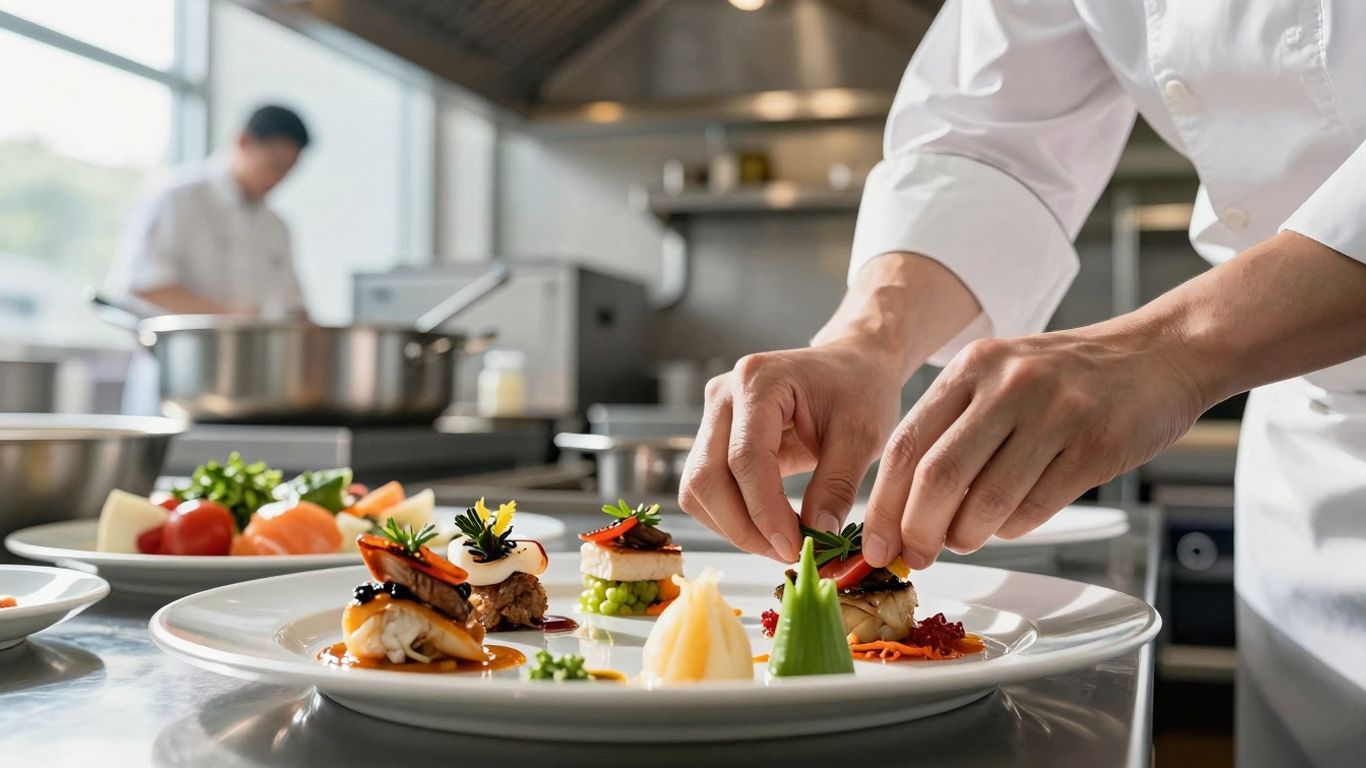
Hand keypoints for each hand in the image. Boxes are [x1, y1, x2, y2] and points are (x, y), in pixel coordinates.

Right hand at [678, 341, 904, 561]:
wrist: (851, 364)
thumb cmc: (860, 389)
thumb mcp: (863, 436)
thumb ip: (837, 485)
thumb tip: (817, 534)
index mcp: (759, 380)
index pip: (745, 458)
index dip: (763, 511)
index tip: (791, 547)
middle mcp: (724, 394)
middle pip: (707, 476)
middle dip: (742, 526)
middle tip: (785, 552)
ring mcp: (713, 415)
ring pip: (697, 488)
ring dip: (732, 526)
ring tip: (779, 542)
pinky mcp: (714, 437)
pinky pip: (706, 488)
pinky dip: (731, 516)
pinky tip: (768, 527)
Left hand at [861, 325, 1209, 568]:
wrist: (1161, 353)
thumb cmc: (1068, 378)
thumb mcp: (1000, 378)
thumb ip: (953, 431)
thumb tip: (904, 510)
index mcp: (972, 368)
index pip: (905, 446)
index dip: (883, 506)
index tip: (875, 545)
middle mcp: (1007, 385)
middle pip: (937, 477)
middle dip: (918, 531)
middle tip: (916, 556)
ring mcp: (1054, 413)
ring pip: (987, 499)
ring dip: (966, 536)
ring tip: (966, 538)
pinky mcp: (1094, 445)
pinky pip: (1036, 507)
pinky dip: (1013, 528)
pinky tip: (1009, 522)